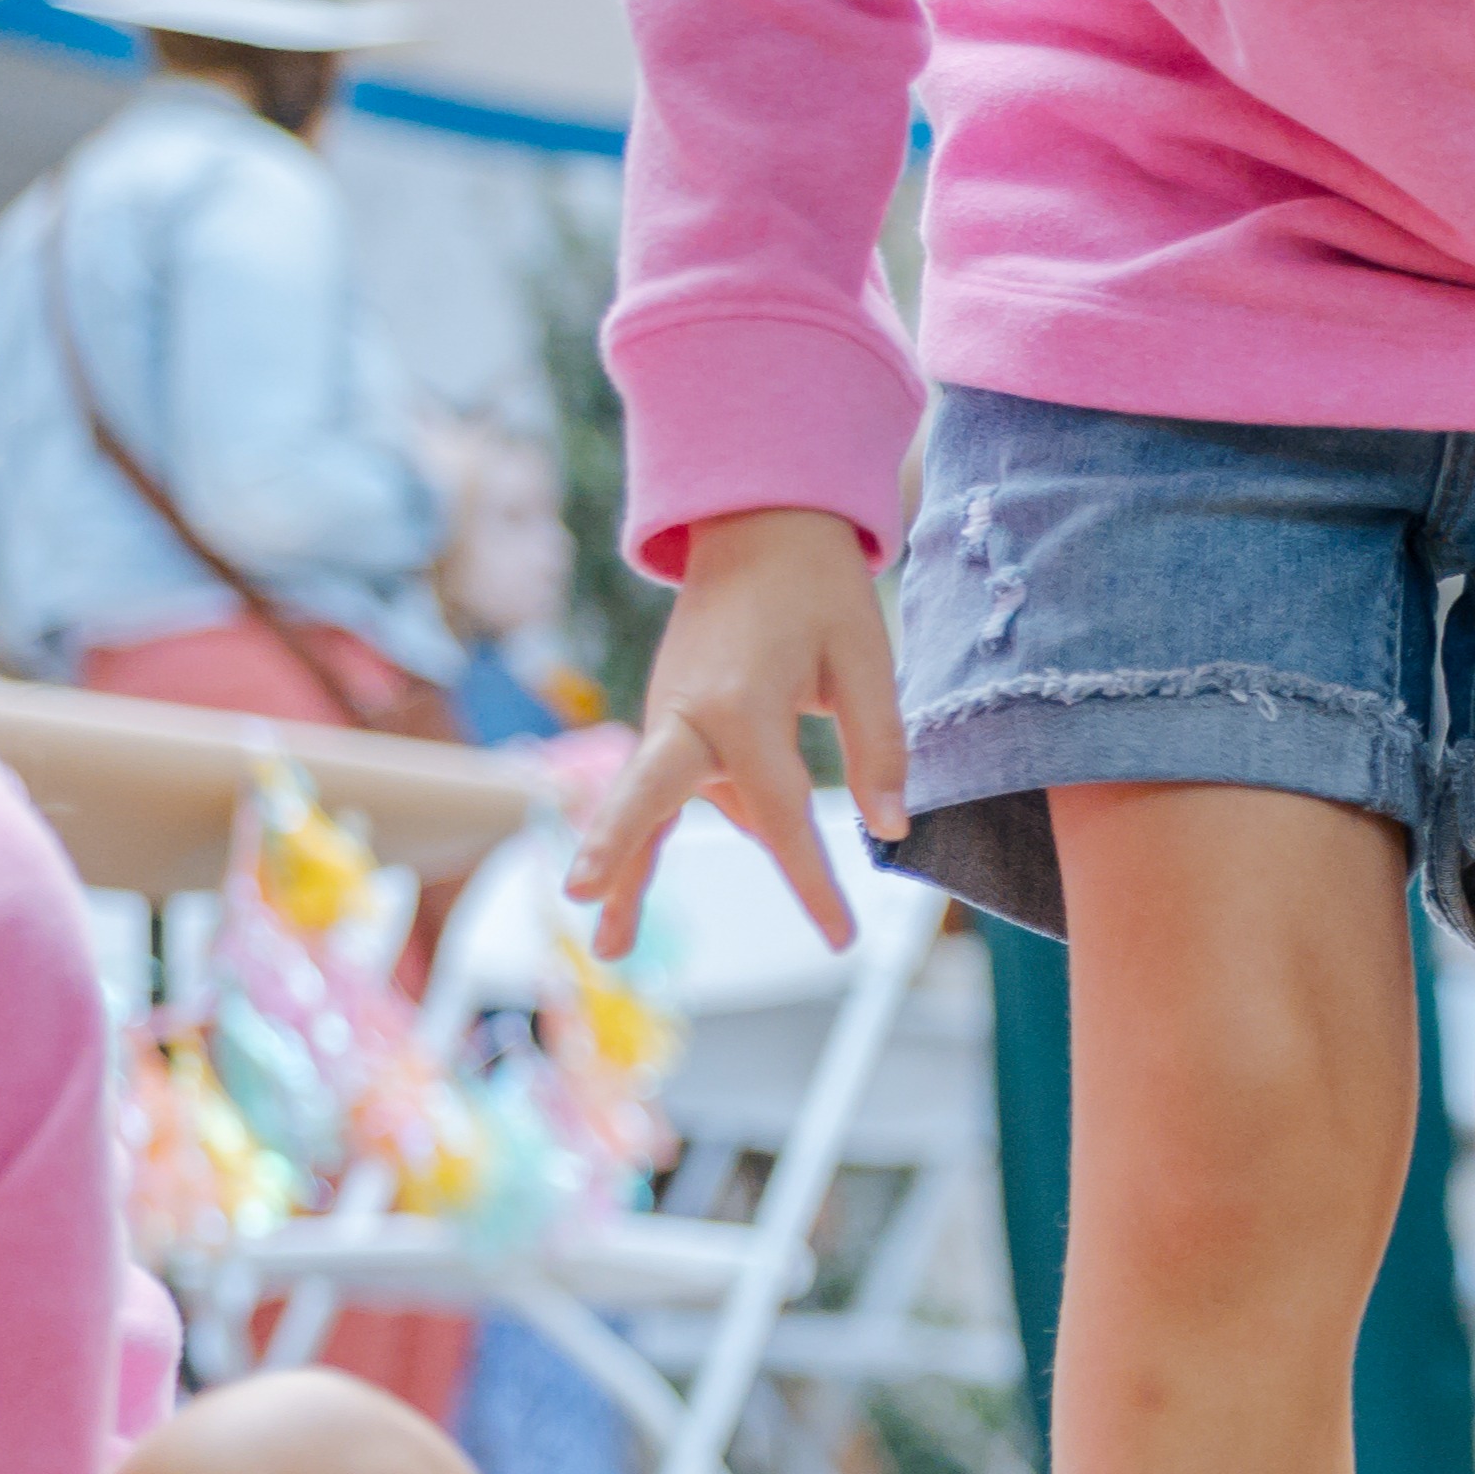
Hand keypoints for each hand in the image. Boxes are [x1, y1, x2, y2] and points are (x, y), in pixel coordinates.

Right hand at [576, 507, 903, 950]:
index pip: (781, 813)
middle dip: (617, 850)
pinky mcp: (668, 720)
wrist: (760, 526)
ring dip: (623, 870)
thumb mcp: (866, 656)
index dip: (812, 879)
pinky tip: (624, 898)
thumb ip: (880, 744)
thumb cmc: (819, 589)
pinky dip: (643, 839)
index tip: (840, 937)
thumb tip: (893, 827)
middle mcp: (686, 714)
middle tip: (581, 898)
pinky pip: (660, 791)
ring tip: (608, 947)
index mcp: (741, 704)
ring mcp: (666, 716)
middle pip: (647, 797)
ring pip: (648, 807)